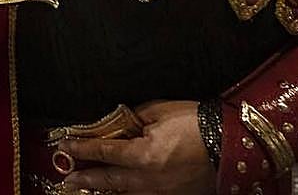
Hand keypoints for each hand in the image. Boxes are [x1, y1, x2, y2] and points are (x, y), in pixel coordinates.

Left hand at [61, 100, 214, 194]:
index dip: (81, 147)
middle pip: (107, 180)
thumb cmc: (197, 122)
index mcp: (144, 154)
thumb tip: (115, 125)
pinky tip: (118, 192)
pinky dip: (127, 194)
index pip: (103, 150)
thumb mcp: (159, 112)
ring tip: (84, 187)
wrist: (233, 142)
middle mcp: (149, 179)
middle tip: (67, 177)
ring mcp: (162, 193)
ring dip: (102, 190)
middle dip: (84, 178)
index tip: (65, 144)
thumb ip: (132, 120)